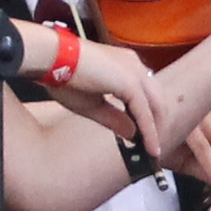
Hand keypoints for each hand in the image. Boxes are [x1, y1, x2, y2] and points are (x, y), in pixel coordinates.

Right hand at [51, 32, 180, 154]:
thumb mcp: (92, 104)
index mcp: (125, 65)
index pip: (146, 94)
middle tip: (155, 147)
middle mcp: (134, 65)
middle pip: (157, 100)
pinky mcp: (130, 82)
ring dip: (157, 131)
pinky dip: (149, 132)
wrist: (52, 58)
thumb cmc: (63, 75)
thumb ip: (115, 119)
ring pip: (156, 106)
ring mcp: (134, 71)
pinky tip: (149, 147)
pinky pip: (145, 112)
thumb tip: (133, 133)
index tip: (147, 136)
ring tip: (154, 151)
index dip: (149, 116)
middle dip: (159, 125)